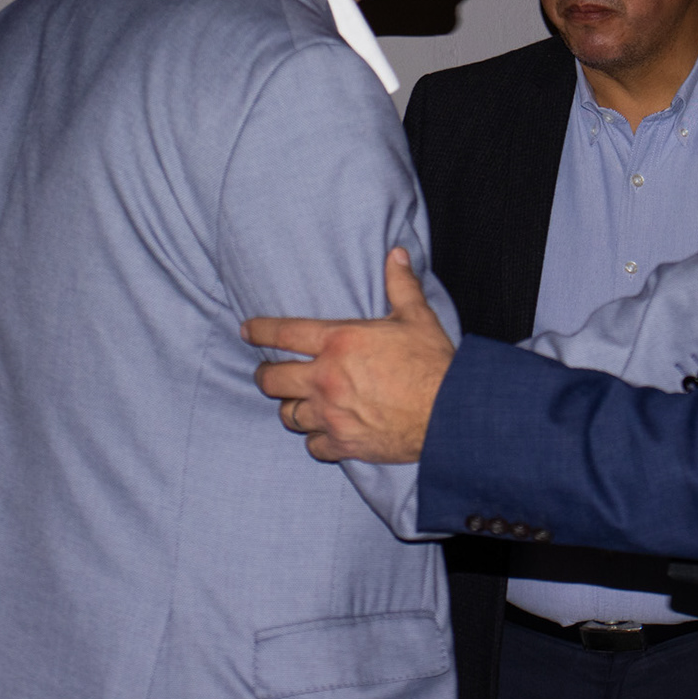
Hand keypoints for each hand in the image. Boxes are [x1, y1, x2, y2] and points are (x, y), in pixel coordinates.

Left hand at [247, 248, 450, 463]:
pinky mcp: (344, 443)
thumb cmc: (433, 363)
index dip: (259, 331)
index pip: (283, 334)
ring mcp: (331, 414)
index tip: (247, 331)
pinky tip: (324, 432)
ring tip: (298, 404)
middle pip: (272, 380)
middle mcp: (326, 378)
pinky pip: (312, 445)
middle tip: (269, 375)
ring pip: (288, 415)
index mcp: (339, 342)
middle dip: (266, 376)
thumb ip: (400, 284)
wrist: (450, 412)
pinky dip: (315, 439)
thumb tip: (396, 253)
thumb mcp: (417, 317)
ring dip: (291, 408)